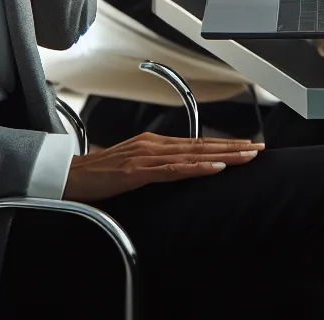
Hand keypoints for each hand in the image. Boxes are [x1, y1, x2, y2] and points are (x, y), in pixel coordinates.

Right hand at [61, 132, 263, 202]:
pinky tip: (214, 168)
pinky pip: (172, 170)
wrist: (64, 178)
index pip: (196, 145)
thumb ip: (154, 168)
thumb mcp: (131, 168)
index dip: (224, 146)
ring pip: (192, 156)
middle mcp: (153, 146)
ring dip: (222, 156)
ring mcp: (146, 157)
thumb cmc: (96, 176)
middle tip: (259, 149)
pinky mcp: (136, 172)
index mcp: (153, 145)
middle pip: (201, 147)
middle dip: (232, 148)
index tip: (247, 147)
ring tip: (247, 156)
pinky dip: (196, 168)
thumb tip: (177, 172)